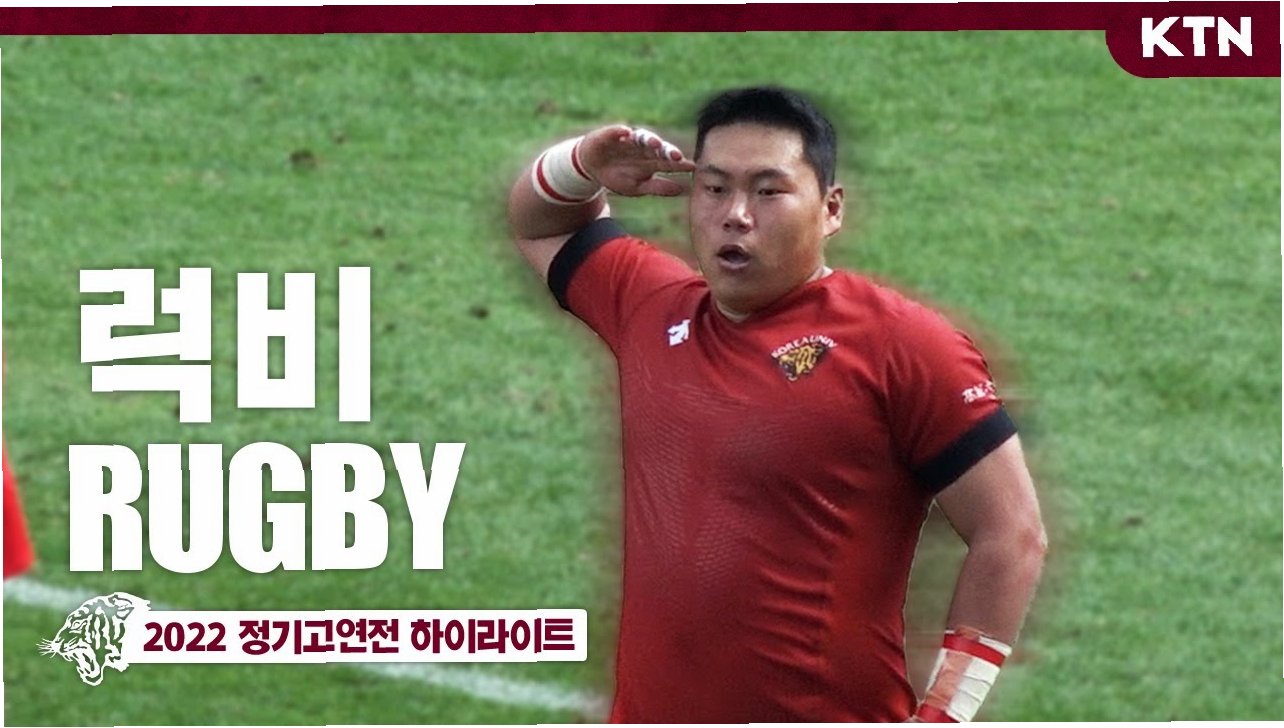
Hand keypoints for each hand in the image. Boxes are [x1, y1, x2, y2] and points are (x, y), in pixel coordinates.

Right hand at [577, 125, 695, 196]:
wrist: (592, 167)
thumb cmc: (618, 177)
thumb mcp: (638, 187)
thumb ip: (659, 187)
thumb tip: (682, 190)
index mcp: (651, 161)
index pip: (669, 161)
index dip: (680, 164)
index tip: (692, 167)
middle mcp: (643, 148)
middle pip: (658, 149)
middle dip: (667, 151)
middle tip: (676, 156)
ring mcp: (628, 140)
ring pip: (641, 138)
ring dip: (648, 139)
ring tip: (654, 143)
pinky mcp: (611, 134)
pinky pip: (616, 131)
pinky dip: (620, 131)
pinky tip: (625, 132)